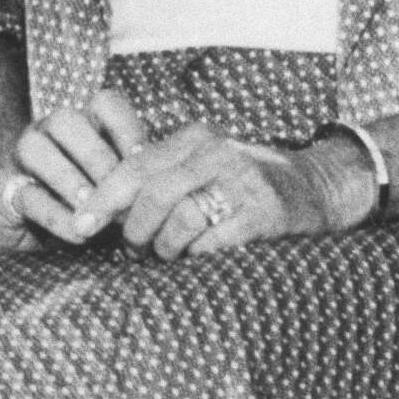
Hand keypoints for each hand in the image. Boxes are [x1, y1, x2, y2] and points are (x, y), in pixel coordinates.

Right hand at [0, 90, 148, 249]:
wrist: (28, 235)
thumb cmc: (85, 209)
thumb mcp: (116, 193)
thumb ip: (136, 184)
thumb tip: (170, 188)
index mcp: (83, 125)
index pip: (105, 103)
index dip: (127, 128)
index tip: (145, 161)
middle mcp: (49, 133)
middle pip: (66, 120)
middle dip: (96, 156)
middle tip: (119, 191)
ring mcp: (21, 160)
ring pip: (36, 147)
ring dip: (69, 179)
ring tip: (92, 209)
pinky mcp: (4, 192)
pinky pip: (26, 193)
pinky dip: (55, 214)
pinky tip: (78, 234)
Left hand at [69, 120, 377, 260]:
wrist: (317, 188)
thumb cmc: (245, 185)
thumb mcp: (203, 167)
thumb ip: (161, 180)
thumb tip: (104, 212)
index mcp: (194, 138)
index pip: (135, 165)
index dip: (103, 198)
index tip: (81, 225)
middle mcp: (216, 151)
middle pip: (152, 192)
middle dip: (133, 230)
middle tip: (132, 250)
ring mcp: (242, 180)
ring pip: (180, 220)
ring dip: (165, 248)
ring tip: (168, 256)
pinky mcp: (264, 213)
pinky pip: (212, 242)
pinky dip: (197, 257)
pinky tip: (200, 259)